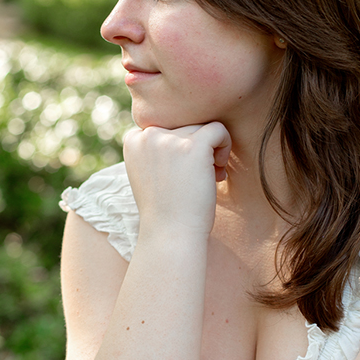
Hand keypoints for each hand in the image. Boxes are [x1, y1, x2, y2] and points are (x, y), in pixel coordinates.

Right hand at [123, 121, 231, 238]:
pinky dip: (225, 146)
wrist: (171, 235)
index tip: (180, 173)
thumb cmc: (165, 210)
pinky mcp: (194, 146)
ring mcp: (170, 139)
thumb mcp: (149, 173)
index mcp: (133, 140)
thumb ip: (157, 148)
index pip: (165, 125)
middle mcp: (148, 135)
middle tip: (199, 177)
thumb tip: (183, 128)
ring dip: (211, 149)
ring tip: (210, 175)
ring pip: (203, 126)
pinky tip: (218, 172)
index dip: (177, 147)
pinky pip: (219, 130)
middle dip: (196, 147)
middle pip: (185, 124)